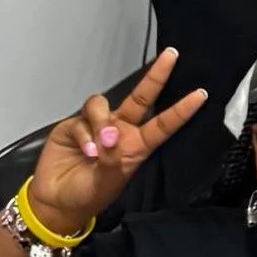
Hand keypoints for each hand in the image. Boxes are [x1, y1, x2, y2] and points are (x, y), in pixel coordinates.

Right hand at [25, 51, 205, 231]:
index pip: (163, 124)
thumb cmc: (87, 195)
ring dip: (102, 122)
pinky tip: (85, 151)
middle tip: (171, 55)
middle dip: (156, 75)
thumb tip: (109, 136)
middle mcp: (120, 131)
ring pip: (103, 104)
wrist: (56, 201)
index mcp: (136, 146)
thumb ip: (111, 160)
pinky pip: (82, 119)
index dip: (181, 110)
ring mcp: (97, 126)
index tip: (201, 95)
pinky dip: (84, 134)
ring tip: (101, 146)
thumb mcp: (106, 184)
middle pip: (141, 98)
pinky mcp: (74, 126)